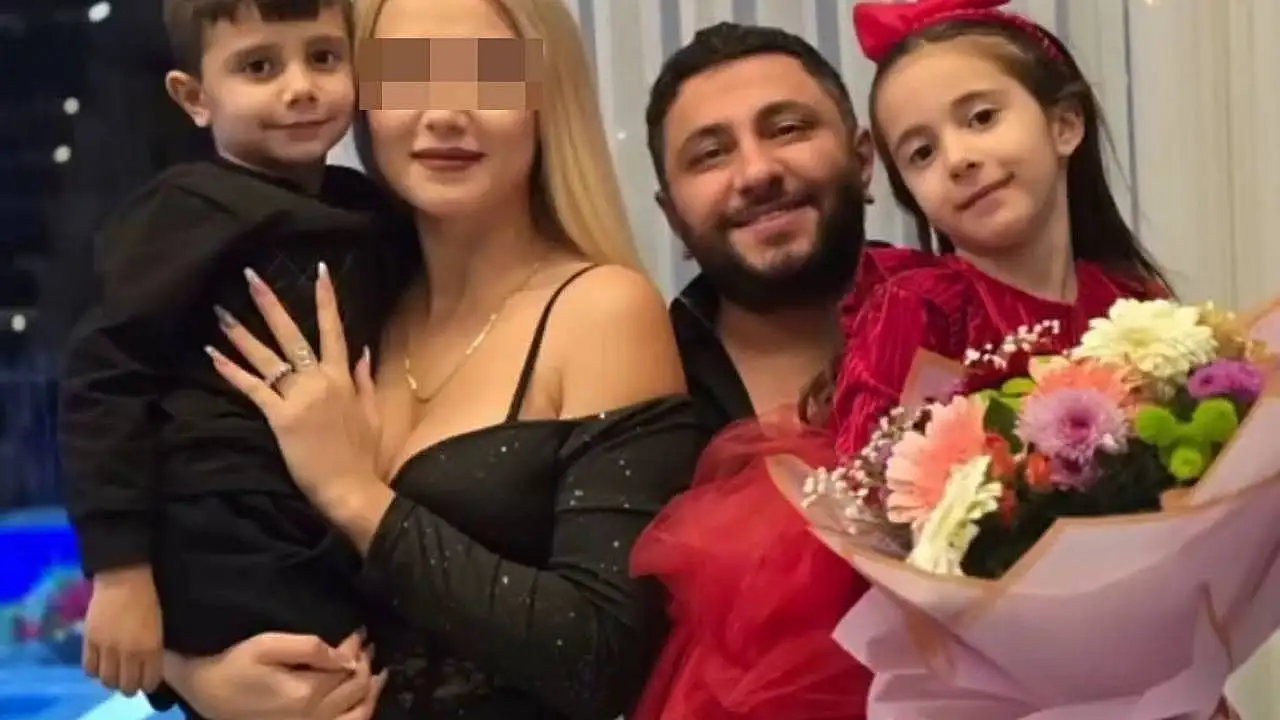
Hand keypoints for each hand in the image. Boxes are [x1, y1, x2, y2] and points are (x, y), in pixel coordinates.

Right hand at [84, 566, 162, 694]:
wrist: (124, 577)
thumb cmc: (147, 599)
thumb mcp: (158, 626)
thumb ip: (153, 649)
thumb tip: (147, 667)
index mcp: (150, 647)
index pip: (148, 681)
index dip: (147, 685)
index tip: (146, 683)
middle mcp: (129, 652)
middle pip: (126, 686)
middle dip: (129, 688)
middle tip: (129, 682)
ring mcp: (107, 648)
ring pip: (106, 680)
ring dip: (110, 681)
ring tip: (113, 674)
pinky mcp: (89, 641)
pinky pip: (89, 668)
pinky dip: (94, 671)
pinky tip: (99, 665)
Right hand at [168, 631, 385, 719]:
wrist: (203, 692)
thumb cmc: (232, 664)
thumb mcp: (266, 646)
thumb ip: (309, 648)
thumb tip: (345, 652)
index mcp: (305, 693)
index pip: (346, 667)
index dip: (356, 647)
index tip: (359, 631)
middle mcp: (312, 717)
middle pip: (355, 689)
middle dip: (365, 664)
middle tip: (367, 646)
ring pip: (357, 714)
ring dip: (371, 692)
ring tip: (378, 674)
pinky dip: (359, 715)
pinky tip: (363, 702)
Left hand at [208, 263, 382, 503]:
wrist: (349, 487)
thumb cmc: (362, 455)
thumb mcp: (372, 414)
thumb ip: (366, 381)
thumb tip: (364, 352)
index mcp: (343, 378)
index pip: (334, 331)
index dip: (326, 300)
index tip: (318, 271)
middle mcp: (320, 381)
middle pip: (292, 335)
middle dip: (270, 304)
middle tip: (250, 277)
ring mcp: (299, 398)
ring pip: (267, 358)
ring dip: (241, 333)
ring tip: (220, 312)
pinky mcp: (280, 418)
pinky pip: (253, 389)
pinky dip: (232, 372)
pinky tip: (213, 355)